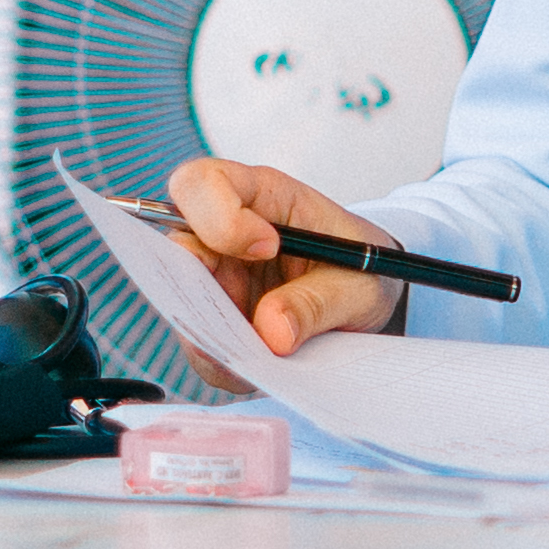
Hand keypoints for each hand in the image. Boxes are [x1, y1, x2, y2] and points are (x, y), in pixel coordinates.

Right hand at [163, 155, 404, 354]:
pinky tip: (260, 365)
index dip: (219, 216)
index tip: (266, 248)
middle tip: (244, 324)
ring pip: (181, 303)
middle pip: (177, 245)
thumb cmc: (364, 269)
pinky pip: (199, 342)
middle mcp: (227, 233)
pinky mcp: (218, 317)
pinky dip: (223, 361)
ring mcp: (217, 276)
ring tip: (263, 354)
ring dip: (214, 335)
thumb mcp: (359, 286)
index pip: (205, 183)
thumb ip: (317, 303)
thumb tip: (271, 333)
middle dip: (199, 287)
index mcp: (264, 197)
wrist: (371, 297)